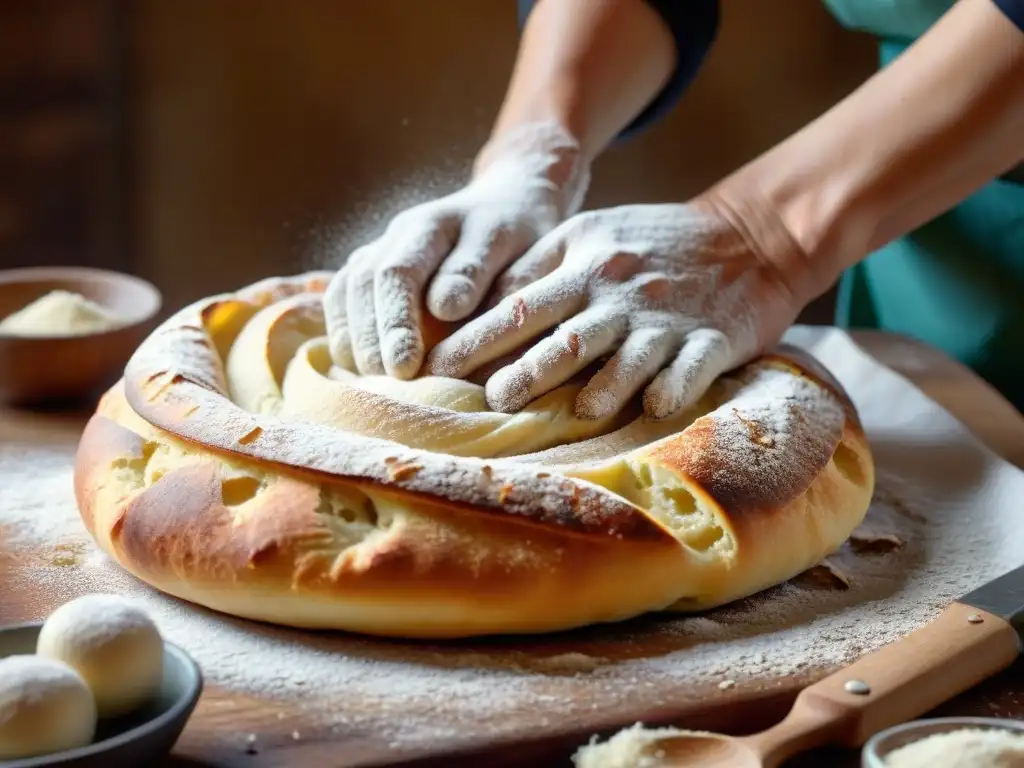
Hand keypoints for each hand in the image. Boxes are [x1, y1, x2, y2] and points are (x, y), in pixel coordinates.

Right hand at [323, 122, 589, 378]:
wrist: (511, 203)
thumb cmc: (521, 235)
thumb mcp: (512, 245)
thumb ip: (477, 272)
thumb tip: (442, 308)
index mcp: (430, 226)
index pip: (397, 273)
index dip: (396, 322)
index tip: (405, 366)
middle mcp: (396, 236)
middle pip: (362, 285)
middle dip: (371, 338)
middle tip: (386, 383)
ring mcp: (379, 249)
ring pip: (346, 292)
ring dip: (354, 338)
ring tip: (372, 382)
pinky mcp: (374, 269)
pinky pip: (342, 298)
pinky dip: (345, 332)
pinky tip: (358, 366)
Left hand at [426, 202, 805, 419]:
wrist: (748, 235)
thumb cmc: (653, 241)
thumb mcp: (590, 234)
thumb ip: (539, 266)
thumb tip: (478, 301)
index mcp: (583, 260)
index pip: (520, 301)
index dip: (476, 334)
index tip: (437, 365)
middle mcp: (619, 290)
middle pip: (565, 333)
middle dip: (525, 369)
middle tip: (487, 402)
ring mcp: (666, 316)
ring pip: (625, 354)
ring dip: (598, 386)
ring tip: (570, 416)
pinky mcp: (712, 339)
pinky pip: (692, 367)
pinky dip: (674, 387)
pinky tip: (655, 408)